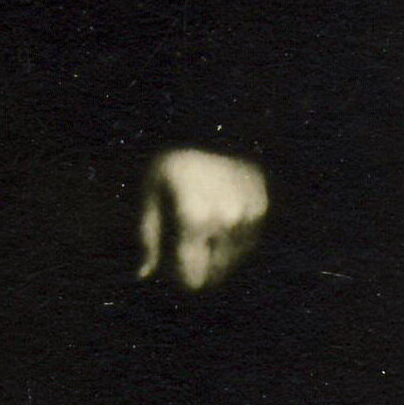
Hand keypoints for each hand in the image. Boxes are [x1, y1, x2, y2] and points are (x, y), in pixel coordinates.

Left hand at [138, 147, 267, 291]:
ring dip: (218, 251)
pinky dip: (234, 236)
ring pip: (233, 258)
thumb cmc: (172, 164)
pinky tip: (220, 216)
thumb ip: (148, 237)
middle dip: (200, 264)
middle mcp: (226, 220)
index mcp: (195, 220)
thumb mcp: (149, 195)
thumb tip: (142, 274)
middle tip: (186, 245)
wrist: (208, 125)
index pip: (193, 278)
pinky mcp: (261, 205)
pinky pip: (247, 239)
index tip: (174, 267)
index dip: (181, 278)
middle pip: (215, 273)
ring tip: (202, 225)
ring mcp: (248, 213)